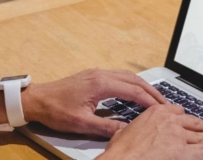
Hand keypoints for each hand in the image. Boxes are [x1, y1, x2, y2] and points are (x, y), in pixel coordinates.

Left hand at [19, 68, 165, 136]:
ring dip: (143, 86)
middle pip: (134, 80)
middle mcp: (101, 74)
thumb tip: (127, 130)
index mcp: (100, 84)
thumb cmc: (56, 111)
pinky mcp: (93, 75)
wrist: (37, 99)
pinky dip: (132, 83)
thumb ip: (106, 127)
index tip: (161, 109)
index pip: (133, 91)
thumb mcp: (82, 123)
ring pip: (128, 76)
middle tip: (165, 103)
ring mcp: (97, 72)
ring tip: (155, 97)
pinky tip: (135, 91)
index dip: (149, 100)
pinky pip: (120, 76)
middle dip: (151, 91)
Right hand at [99, 104, 202, 159]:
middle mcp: (170, 121)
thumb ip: (132, 130)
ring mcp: (179, 136)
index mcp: (156, 113)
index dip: (186, 117)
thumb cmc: (119, 152)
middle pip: (193, 123)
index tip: (190, 120)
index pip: (177, 111)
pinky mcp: (184, 153)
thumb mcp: (122, 133)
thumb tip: (126, 133)